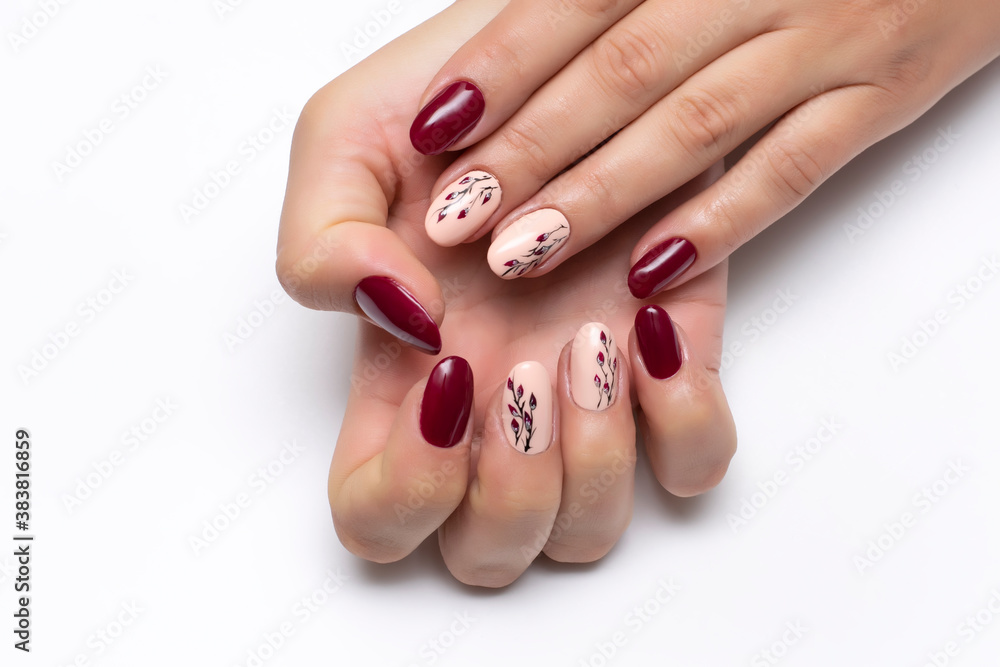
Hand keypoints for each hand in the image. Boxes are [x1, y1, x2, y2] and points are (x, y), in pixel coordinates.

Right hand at [276, 0, 736, 586]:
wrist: (567, 46)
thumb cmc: (458, 97)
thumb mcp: (344, 143)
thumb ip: (323, 243)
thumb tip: (402, 322)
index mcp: (406, 375)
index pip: (378, 519)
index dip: (404, 496)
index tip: (442, 379)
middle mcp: (497, 407)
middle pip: (489, 553)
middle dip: (511, 488)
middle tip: (521, 367)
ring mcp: (588, 395)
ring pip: (588, 532)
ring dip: (592, 454)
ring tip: (590, 337)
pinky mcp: (677, 358)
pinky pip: (695, 466)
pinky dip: (685, 421)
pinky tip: (652, 329)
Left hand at [409, 0, 999, 296]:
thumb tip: (512, 35)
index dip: (499, 66)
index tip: (430, 129)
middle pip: (619, 72)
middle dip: (529, 149)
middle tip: (454, 217)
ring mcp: (825, 39)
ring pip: (691, 129)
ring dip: (600, 196)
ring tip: (520, 254)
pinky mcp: (881, 94)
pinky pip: (791, 169)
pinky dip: (719, 222)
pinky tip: (650, 271)